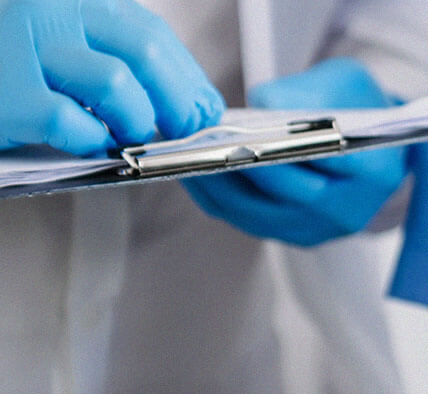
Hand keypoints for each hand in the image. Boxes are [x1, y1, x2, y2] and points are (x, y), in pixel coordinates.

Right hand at [0, 0, 223, 154]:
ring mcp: (21, 44)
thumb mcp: (54, 41)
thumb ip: (108, 54)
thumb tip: (192, 101)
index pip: (147, 29)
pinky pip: (72, 124)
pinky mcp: (7, 94)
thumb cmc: (4, 65)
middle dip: (177, 99)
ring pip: (116, 84)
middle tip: (183, 130)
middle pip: (144, 50)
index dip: (186, 74)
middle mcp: (45, 6)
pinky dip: (89, 141)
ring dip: (134, 120)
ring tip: (125, 135)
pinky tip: (84, 143)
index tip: (204, 106)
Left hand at [182, 57, 405, 246]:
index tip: (236, 127)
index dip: (275, 144)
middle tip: (198, 139)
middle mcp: (349, 209)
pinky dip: (220, 199)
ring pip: (259, 213)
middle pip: (286, 190)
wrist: (373, 148)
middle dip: (239, 162)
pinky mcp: (298, 237)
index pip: (322, 158)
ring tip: (186, 155)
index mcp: (375, 170)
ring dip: (218, 185)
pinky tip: (196, 173)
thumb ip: (304, 93)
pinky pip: (250, 222)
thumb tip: (256, 109)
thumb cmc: (358, 109)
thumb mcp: (342, 81)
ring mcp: (323, 229)